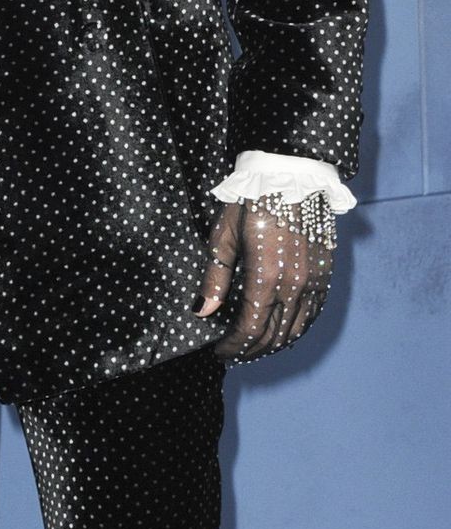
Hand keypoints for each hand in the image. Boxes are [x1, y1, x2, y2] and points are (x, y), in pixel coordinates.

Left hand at [197, 199, 334, 362]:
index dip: (233, 346)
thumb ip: (214, 278)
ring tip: (254, 347)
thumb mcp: (223, 237)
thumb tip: (203, 312)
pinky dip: (296, 329)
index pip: (250, 330)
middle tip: (233, 353)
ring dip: (274, 344)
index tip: (219, 350)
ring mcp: (314, 281)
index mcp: (265, 278)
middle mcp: (294, 285)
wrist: (289, 175)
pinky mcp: (325, 274)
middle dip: (251, 350)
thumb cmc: (251, 202)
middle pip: (273, 336)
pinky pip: (313, 313)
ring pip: (296, 330)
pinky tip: (282, 331)